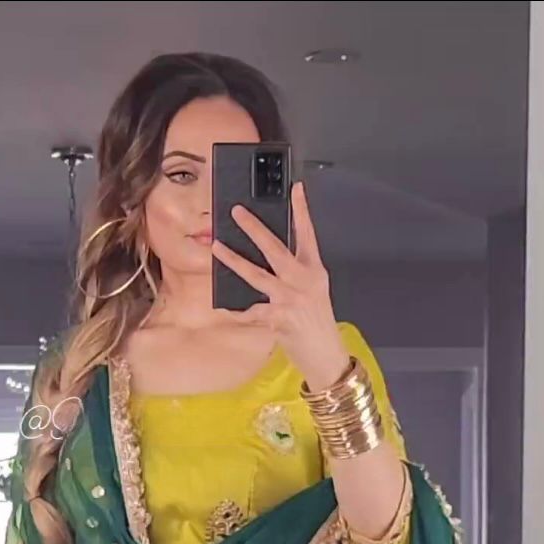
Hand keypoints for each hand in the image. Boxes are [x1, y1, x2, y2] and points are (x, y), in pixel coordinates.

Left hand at [211, 181, 349, 391]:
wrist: (327, 355)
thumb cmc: (318, 324)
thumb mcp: (315, 292)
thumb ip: (296, 275)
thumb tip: (270, 262)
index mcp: (314, 270)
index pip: (307, 234)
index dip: (302, 210)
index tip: (295, 188)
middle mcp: (303, 280)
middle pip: (274, 248)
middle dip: (254, 228)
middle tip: (237, 212)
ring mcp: (290, 298)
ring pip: (256, 274)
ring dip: (234, 260)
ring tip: (217, 247)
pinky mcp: (278, 318)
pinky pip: (250, 312)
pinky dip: (237, 313)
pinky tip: (225, 310)